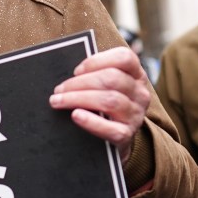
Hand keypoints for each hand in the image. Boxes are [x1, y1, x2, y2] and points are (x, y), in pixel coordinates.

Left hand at [49, 46, 150, 162]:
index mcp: (136, 75)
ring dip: (78, 98)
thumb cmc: (104, 106)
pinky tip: (76, 116)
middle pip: (112, 79)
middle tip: (59, 90)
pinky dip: (90, 121)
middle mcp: (140, 93)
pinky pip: (110, 128)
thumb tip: (68, 75)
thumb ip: (94, 76)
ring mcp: (135, 115)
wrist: (115, 139)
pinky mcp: (126, 135)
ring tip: (58, 101)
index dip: (97, 61)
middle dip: (80, 82)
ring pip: (109, 100)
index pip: (124, 58)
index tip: (76, 70)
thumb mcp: (106, 87)